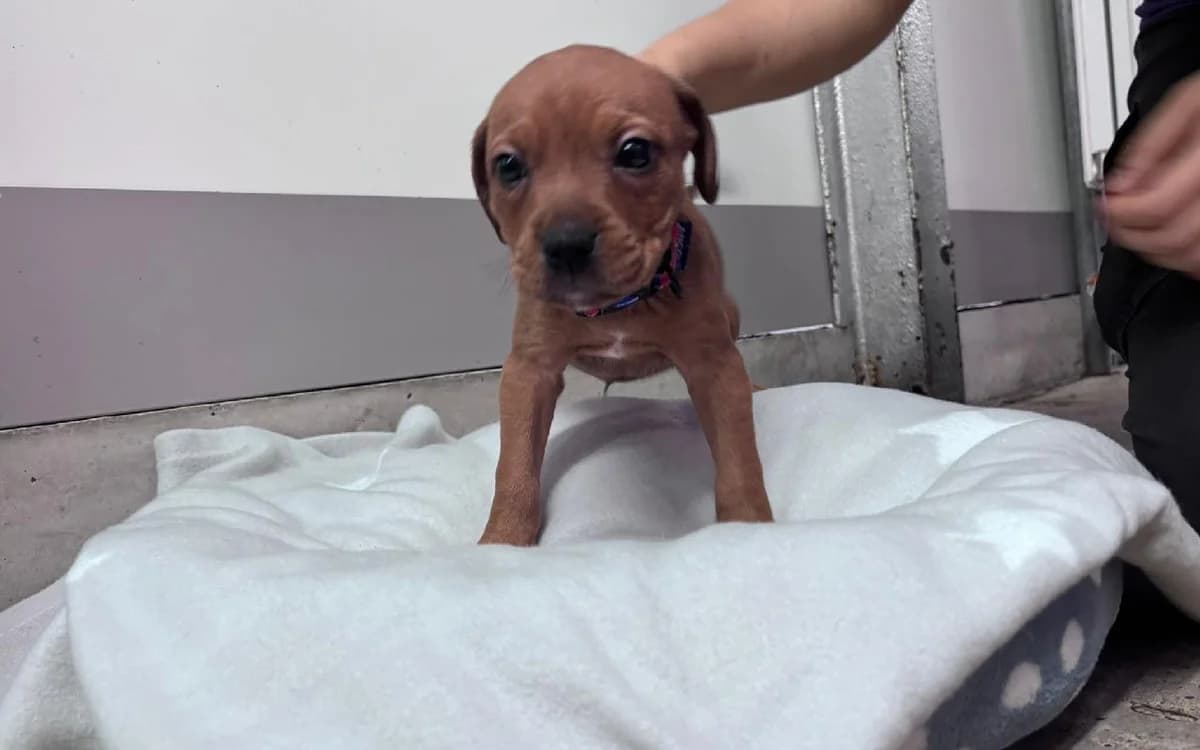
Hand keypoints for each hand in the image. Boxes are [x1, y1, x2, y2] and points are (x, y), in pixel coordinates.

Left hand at [1104, 72, 1199, 279]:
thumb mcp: (1188, 102)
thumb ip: (1151, 144)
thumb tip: (1120, 183)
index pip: (1156, 206)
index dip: (1120, 212)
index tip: (1104, 205)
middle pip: (1173, 237)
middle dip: (1132, 235)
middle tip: (1115, 220)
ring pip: (1192, 255)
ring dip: (1156, 251)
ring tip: (1138, 230)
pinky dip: (1184, 256)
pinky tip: (1169, 241)